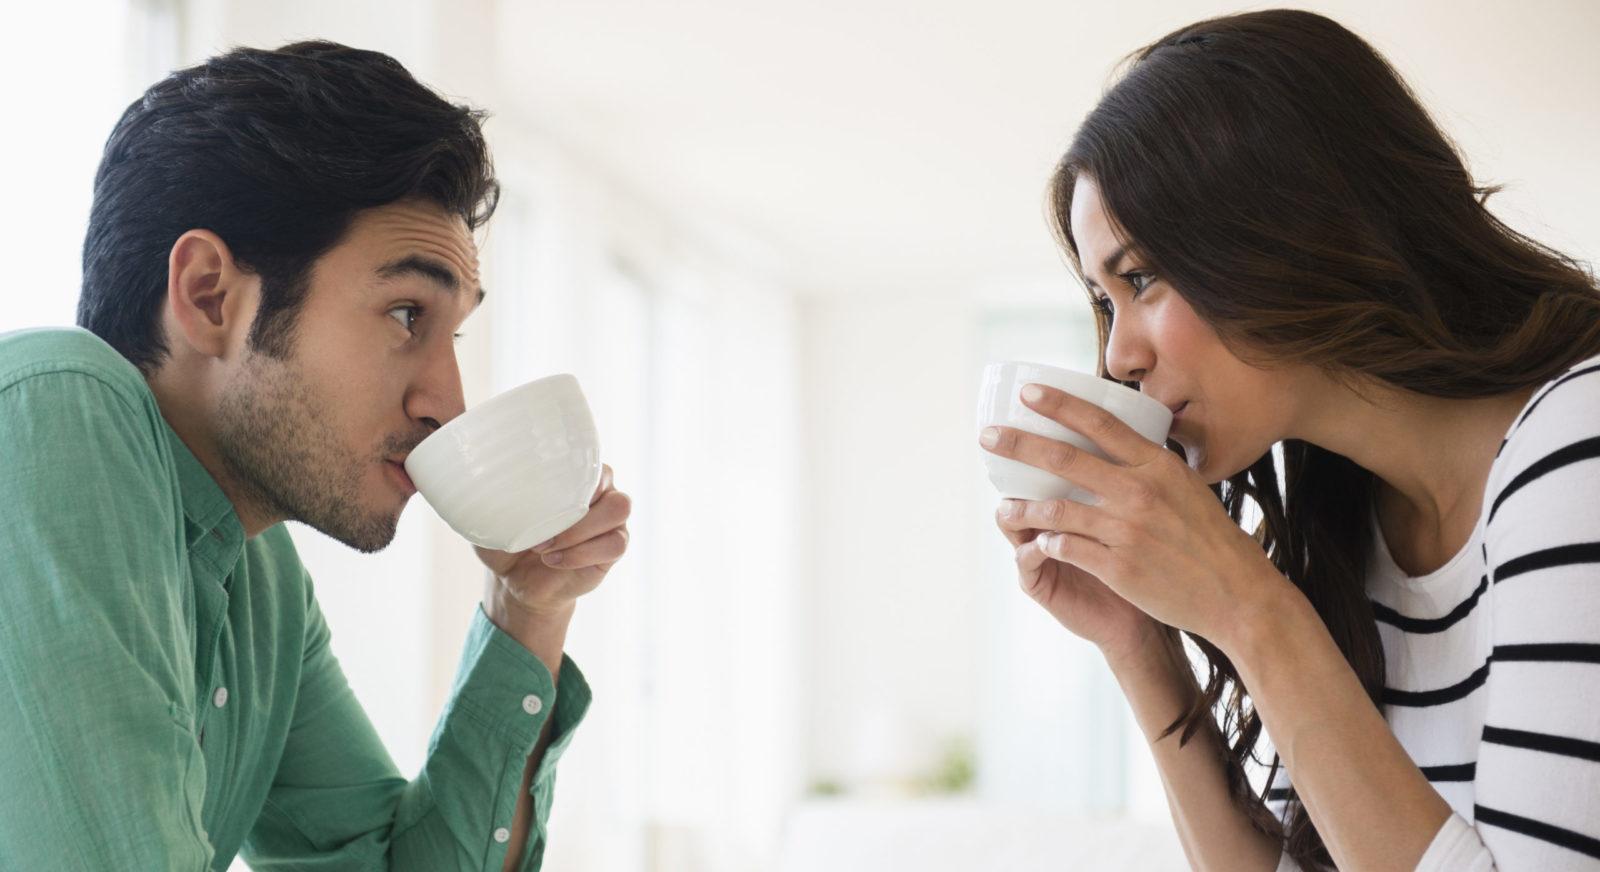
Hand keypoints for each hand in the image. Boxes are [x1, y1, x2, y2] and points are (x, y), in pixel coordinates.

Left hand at [475, 464, 631, 618]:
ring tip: (544, 548)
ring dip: (580, 531)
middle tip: (538, 533)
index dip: (573, 473)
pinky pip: (615, 544)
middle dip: (576, 509)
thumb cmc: (505, 537)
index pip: (590, 457)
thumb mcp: (489, 511)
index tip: (543, 493)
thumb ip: (486, 486)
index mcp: (574, 472)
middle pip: (607, 477)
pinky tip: (554, 561)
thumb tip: (465, 455)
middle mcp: (600, 491)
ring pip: (618, 510)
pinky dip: (582, 554)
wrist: (514, 580)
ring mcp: (610, 520)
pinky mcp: (612, 548)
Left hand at [980, 384, 1285, 643]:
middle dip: (1019, 444)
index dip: (1060, 405)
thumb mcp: (1188, 489)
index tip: (1027, 394)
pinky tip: (1039, 542)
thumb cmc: (1212, 541)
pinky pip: (1067, 547)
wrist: (1237, 594)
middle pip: (1065, 458)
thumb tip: (1122, 444)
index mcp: (1157, 466)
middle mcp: (1139, 492)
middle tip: (987, 436)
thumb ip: (1152, 468)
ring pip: (1057, 509)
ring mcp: (1127, 529)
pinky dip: (1048, 543)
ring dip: (1023, 507)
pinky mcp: (1118, 566)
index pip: (1100, 423)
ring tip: (1002, 508)